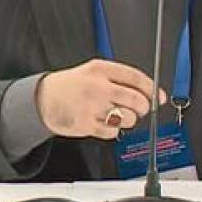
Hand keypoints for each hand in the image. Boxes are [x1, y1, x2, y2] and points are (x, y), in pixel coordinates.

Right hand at [35, 59, 166, 139]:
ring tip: (119, 115)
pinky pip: (113, 132)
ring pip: (127, 118)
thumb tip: (151, 92)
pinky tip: (105, 122)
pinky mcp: (86, 124)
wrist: (44, 99)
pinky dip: (113, 130)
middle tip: (141, 108)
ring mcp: (91, 106)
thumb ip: (120, 79)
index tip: (158, 96)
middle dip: (144, 107)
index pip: (135, 77)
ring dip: (128, 120)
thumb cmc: (72, 86)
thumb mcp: (94, 72)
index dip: (151, 88)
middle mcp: (97, 86)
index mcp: (100, 69)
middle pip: (135, 99)